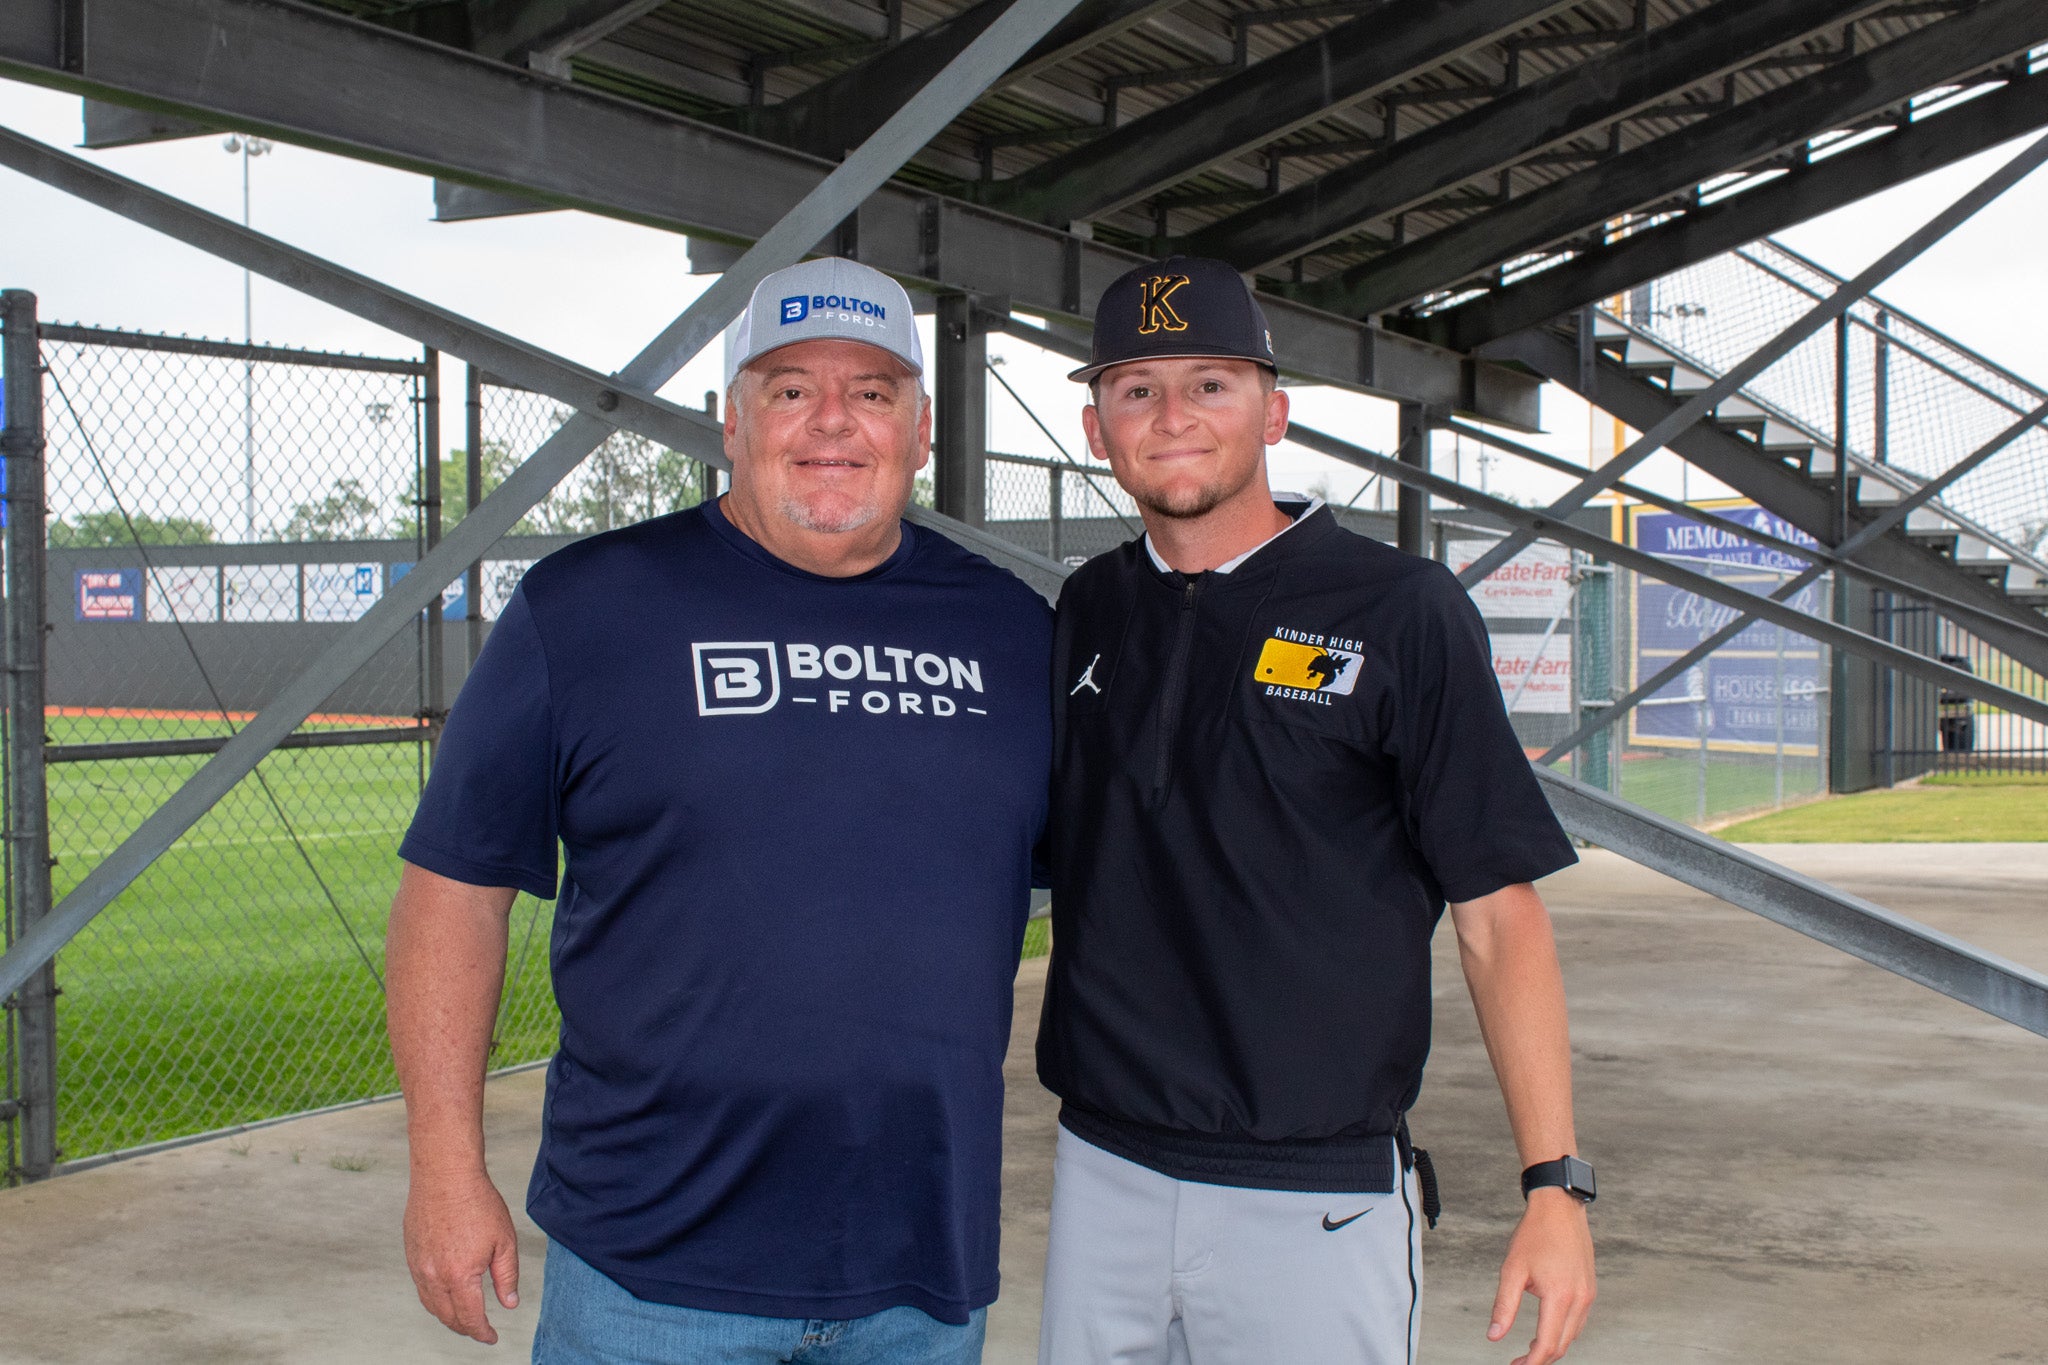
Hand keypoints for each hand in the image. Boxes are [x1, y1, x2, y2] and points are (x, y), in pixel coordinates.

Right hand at [403, 1164, 521, 1343]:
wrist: (445, 1175)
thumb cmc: (477, 1203)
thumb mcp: (504, 1241)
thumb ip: (507, 1276)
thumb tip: (509, 1303)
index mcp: (459, 1276)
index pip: (470, 1318)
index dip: (482, 1332)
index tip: (492, 1337)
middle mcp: (434, 1276)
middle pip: (447, 1317)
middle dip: (465, 1328)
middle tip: (480, 1330)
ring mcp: (418, 1266)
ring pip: (431, 1305)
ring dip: (448, 1317)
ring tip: (464, 1318)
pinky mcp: (411, 1254)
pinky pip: (421, 1288)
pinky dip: (434, 1300)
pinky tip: (446, 1295)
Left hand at [1488, 1187, 1594, 1364]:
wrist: (1559, 1207)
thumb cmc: (1535, 1234)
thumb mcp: (1512, 1270)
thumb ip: (1504, 1306)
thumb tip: (1494, 1336)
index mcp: (1560, 1296)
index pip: (1548, 1344)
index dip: (1531, 1362)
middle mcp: (1580, 1299)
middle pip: (1563, 1344)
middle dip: (1541, 1358)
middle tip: (1518, 1362)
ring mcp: (1588, 1294)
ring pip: (1572, 1334)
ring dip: (1553, 1346)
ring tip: (1529, 1349)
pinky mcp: (1589, 1288)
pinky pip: (1578, 1321)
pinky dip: (1563, 1331)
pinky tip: (1546, 1328)